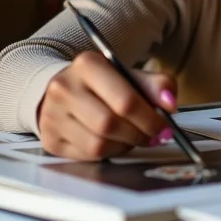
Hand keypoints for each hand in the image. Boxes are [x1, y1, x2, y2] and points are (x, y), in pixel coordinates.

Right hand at [38, 51, 177, 160]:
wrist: (66, 88)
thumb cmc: (105, 84)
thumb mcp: (131, 75)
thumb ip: (157, 85)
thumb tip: (170, 104)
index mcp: (87, 64)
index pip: (125, 100)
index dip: (150, 118)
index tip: (165, 126)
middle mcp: (64, 88)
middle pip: (110, 124)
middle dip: (139, 134)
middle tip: (154, 136)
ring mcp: (52, 115)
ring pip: (99, 144)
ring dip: (126, 145)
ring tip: (135, 136)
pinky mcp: (50, 139)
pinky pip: (88, 155)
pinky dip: (110, 152)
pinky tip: (116, 141)